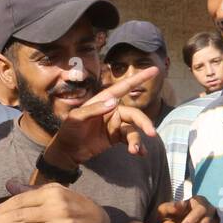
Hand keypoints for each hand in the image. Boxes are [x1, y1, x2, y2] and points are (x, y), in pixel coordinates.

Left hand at [44, 72, 158, 165]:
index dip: (138, 78)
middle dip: (143, 122)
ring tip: (135, 150)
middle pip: (134, 113)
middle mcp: (112, 111)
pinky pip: (129, 140)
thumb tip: (114, 102)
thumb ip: (93, 110)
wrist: (67, 152)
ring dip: (137, 139)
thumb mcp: (76, 118)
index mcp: (103, 101)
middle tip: (151, 133)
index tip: (155, 69)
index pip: (123, 87)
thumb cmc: (69, 130)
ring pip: (132, 129)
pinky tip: (140, 153)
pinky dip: (136, 146)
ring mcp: (115, 124)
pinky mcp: (115, 137)